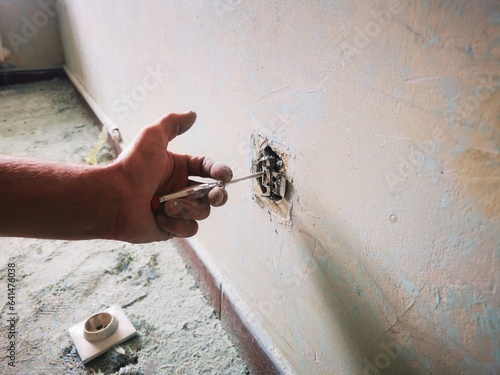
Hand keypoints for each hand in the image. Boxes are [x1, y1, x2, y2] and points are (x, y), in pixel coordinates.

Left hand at [108, 112, 231, 242]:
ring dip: (188, 208)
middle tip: (216, 195)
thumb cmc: (132, 166)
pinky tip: (160, 217)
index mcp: (178, 168)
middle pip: (212, 194)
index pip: (207, 169)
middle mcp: (179, 189)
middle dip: (218, 195)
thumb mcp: (153, 136)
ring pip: (202, 212)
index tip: (224, 176)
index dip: (219, 171)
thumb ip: (174, 122)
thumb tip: (193, 114)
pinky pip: (189, 229)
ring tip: (167, 205)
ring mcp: (176, 210)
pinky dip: (178, 223)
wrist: (113, 197)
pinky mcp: (171, 228)